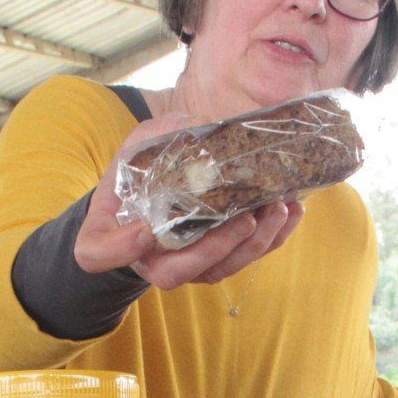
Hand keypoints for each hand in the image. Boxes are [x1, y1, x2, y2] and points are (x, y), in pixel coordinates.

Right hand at [74, 118, 304, 289]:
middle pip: (187, 271)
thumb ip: (152, 143)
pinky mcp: (221, 256)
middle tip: (246, 218)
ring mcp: (193, 262)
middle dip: (222, 247)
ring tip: (278, 208)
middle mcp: (159, 259)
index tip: (144, 231)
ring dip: (257, 242)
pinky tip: (292, 210)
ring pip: (225, 267)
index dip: (124, 249)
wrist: (153, 190)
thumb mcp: (134, 151)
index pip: (106, 253)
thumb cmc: (138, 174)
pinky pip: (248, 256)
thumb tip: (197, 126)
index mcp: (125, 239)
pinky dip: (274, 236)